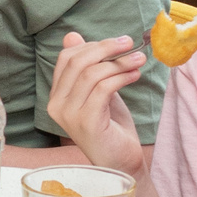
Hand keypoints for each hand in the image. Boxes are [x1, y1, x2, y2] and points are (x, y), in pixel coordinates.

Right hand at [44, 31, 148, 172]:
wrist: (122, 161)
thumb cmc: (112, 127)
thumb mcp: (99, 90)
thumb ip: (88, 67)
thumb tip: (72, 35)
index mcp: (56, 96)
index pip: (66, 59)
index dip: (92, 45)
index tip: (119, 42)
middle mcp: (57, 105)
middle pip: (78, 63)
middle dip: (107, 48)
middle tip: (130, 43)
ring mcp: (70, 115)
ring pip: (92, 74)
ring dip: (120, 62)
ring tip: (139, 59)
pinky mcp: (86, 122)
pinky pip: (103, 88)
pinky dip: (122, 77)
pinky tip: (135, 75)